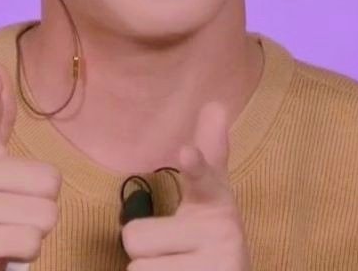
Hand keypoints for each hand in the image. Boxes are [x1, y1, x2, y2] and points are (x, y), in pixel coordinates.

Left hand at [121, 102, 250, 269]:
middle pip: (135, 235)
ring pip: (136, 267)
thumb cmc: (210, 237)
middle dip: (145, 248)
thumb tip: (216, 103)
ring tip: (178, 269)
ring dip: (150, 270)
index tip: (187, 152)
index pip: (205, 178)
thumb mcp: (210, 196)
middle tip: (172, 251)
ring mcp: (214, 268)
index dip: (195, 165)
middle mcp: (222, 232)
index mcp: (216, 200)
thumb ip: (208, 153)